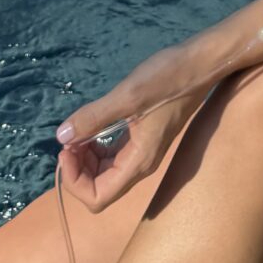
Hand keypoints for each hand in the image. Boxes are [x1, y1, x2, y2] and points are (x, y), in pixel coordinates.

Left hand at [53, 57, 213, 216]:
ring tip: (78, 131)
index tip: (67, 150)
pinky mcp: (143, 139)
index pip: (98, 198)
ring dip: (85, 158)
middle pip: (99, 188)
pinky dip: (97, 147)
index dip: (74, 182)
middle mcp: (140, 165)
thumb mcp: (128, 96)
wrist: (200, 63)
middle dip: (77, 169)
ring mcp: (143, 153)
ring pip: (105, 173)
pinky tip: (92, 126)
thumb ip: (93, 118)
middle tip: (69, 138)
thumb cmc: (168, 79)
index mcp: (138, 162)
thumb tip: (61, 137)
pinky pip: (113, 156)